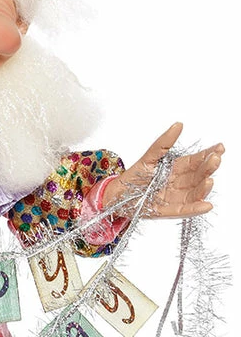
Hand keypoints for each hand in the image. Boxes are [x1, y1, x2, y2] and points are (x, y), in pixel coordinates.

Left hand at [101, 122, 223, 219]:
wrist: (116, 194)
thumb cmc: (134, 176)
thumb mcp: (150, 156)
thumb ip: (164, 142)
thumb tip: (179, 125)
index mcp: (176, 168)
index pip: (195, 161)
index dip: (208, 154)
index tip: (219, 148)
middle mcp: (178, 183)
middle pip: (197, 176)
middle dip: (207, 168)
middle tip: (215, 159)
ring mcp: (174, 197)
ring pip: (193, 193)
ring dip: (203, 188)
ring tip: (210, 180)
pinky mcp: (166, 211)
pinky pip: (183, 210)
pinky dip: (195, 208)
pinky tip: (206, 205)